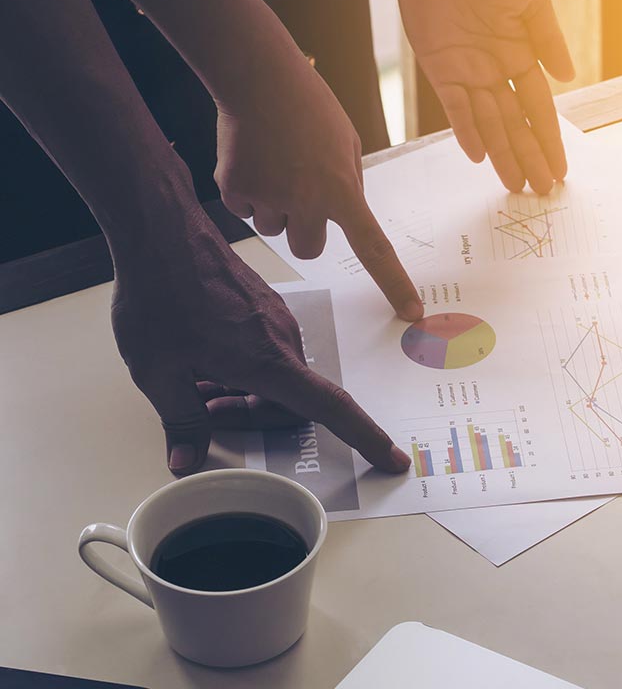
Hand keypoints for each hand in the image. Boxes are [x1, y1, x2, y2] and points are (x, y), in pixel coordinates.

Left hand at [109, 216, 410, 476]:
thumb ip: (180, 422)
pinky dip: (242, 366)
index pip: (331, 408)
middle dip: (254, 416)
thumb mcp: (157, 371)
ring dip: (244, 391)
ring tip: (193, 383)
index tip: (392, 459)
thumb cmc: (160, 297)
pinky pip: (268, 349)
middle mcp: (283, 340)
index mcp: (267, 362)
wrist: (162, 233)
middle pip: (293, 400)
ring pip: (277, 375)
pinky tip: (201, 358)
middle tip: (205, 415)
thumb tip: (186, 460)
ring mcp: (276, 319)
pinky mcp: (265, 305)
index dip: (366, 438)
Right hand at [212, 53, 422, 320]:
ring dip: (275, 207)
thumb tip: (343, 215)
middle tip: (300, 194)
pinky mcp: (233, 189)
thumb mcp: (347, 143)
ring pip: (273, 230)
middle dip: (305, 230)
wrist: (258, 76)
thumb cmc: (309, 106)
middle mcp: (305, 200)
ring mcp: (267, 197)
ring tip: (275, 164)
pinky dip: (248, 192)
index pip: (373, 248)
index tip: (410, 310)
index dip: (393, 282)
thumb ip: (349, 184)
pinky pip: (245, 210)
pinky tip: (253, 158)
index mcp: (341, 189)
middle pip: (308, 248)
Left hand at [394, 0, 574, 194]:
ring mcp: (467, 74)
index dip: (550, 140)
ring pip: (489, 124)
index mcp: (522, 57)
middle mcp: (496, 73)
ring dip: (502, 155)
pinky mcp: (440, 69)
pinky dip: (466, 130)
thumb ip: (549, 39)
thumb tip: (569, 77)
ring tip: (515, 184)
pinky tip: (479, 156)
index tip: (561, 169)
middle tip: (541, 191)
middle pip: (516, 125)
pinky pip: (455, 108)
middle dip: (529, 158)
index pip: (540, 109)